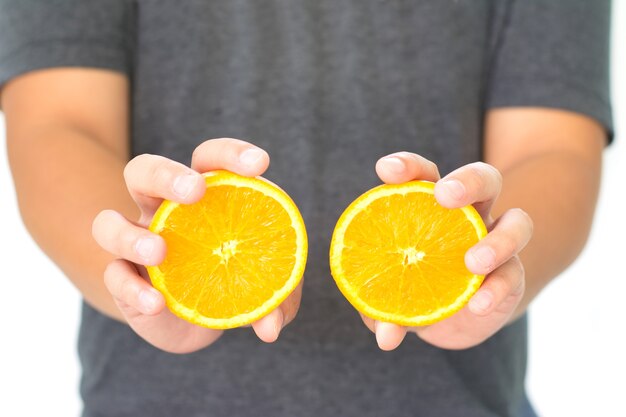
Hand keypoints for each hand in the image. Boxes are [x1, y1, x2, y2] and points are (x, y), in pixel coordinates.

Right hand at [92, 138, 301, 352]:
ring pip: (108, 222)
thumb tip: (270, 328)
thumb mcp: (267, 289)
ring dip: (131, 235)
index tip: (260, 164)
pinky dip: (132, 289)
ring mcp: (136, 245)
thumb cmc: (235, 285)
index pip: (208, 159)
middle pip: (143, 171)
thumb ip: (278, 299)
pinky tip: (158, 303)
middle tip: (195, 190)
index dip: (230, 153)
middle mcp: (162, 211)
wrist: (196, 324)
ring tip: (159, 252)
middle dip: (165, 174)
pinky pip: (114, 276)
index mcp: (202, 198)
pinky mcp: (123, 281)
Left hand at [359, 152, 532, 350]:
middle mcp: (469, 216)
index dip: (409, 166)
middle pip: (484, 178)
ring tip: (472, 262)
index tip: (386, 170)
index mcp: (433, 207)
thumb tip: (385, 337)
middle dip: (468, 180)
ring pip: (518, 220)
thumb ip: (383, 310)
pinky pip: (514, 274)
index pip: (424, 174)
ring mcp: (496, 242)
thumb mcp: (392, 299)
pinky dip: (497, 288)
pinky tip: (478, 303)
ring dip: (497, 239)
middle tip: (445, 195)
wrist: (456, 318)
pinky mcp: (513, 275)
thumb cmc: (415, 290)